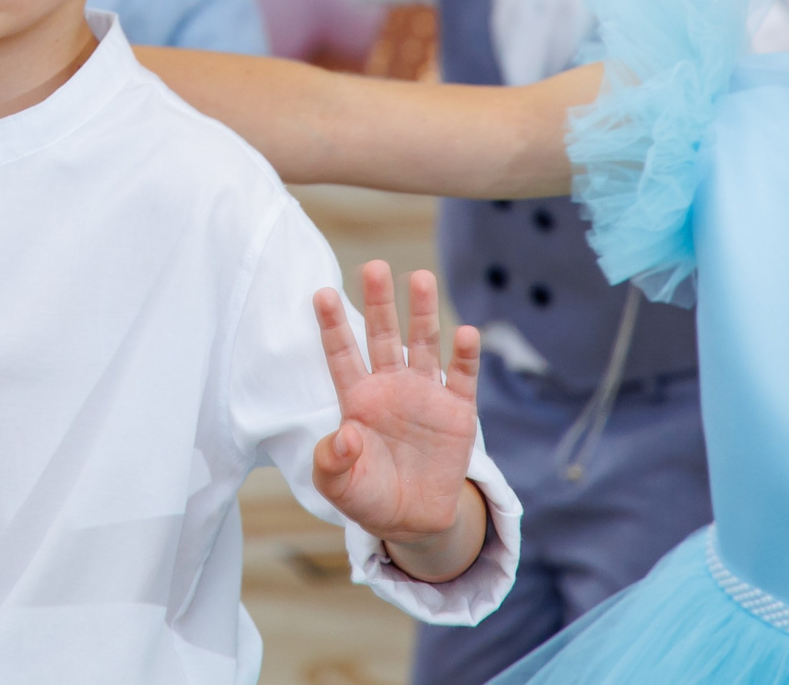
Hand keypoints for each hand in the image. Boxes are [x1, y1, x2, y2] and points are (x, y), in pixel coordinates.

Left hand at [311, 263, 482, 567]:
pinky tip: (466, 332)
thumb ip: (331, 461)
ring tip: (419, 277)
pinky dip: (465, 355)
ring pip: (423, 344)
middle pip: (382, 336)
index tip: (322, 292)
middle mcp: (390, 386)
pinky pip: (463, 377)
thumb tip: (345, 434)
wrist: (414, 521)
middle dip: (379, 302)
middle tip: (374, 266)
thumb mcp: (338, 486)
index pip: (342, 353)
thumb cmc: (368, 496)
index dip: (333, 324)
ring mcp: (425, 394)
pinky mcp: (457, 411)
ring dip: (422, 312)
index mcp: (357, 399)